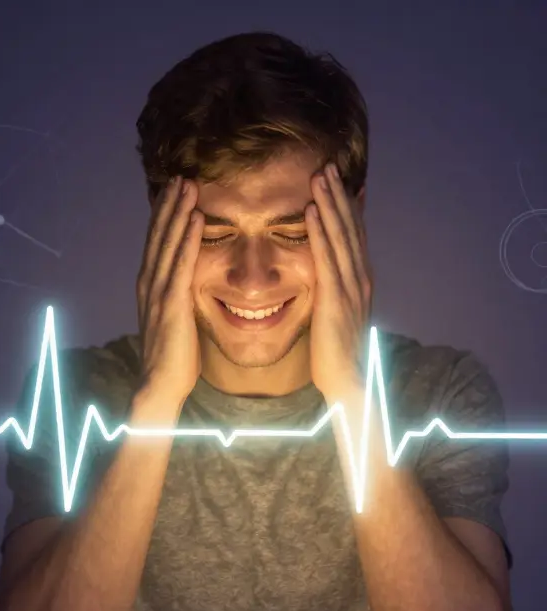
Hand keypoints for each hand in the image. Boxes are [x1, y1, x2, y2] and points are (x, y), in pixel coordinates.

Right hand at [135, 176, 203, 404]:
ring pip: (168, 243)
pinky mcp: (173, 304)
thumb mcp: (173, 319)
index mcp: (149, 286)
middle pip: (158, 236)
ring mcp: (159, 292)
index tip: (172, 192)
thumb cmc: (173, 357)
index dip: (163, 216)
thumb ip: (176, 297)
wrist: (160, 384)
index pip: (156, 243)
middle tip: (179, 177)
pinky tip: (196, 219)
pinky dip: (188, 239)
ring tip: (188, 185)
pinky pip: (182, 264)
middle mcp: (149, 283)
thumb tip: (186, 285)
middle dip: (168, 205)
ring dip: (177, 212)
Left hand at [307, 163, 372, 397]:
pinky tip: (312, 211)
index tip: (339, 181)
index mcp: (359, 281)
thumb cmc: (335, 352)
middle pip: (350, 228)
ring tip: (320, 176)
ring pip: (341, 236)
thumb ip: (332, 291)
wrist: (347, 382)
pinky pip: (326, 257)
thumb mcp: (335, 314)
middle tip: (328, 166)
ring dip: (330, 203)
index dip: (347, 207)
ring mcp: (350, 287)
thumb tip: (325, 277)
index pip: (354, 236)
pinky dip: (320, 231)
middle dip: (339, 196)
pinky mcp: (334, 298)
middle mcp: (359, 278)